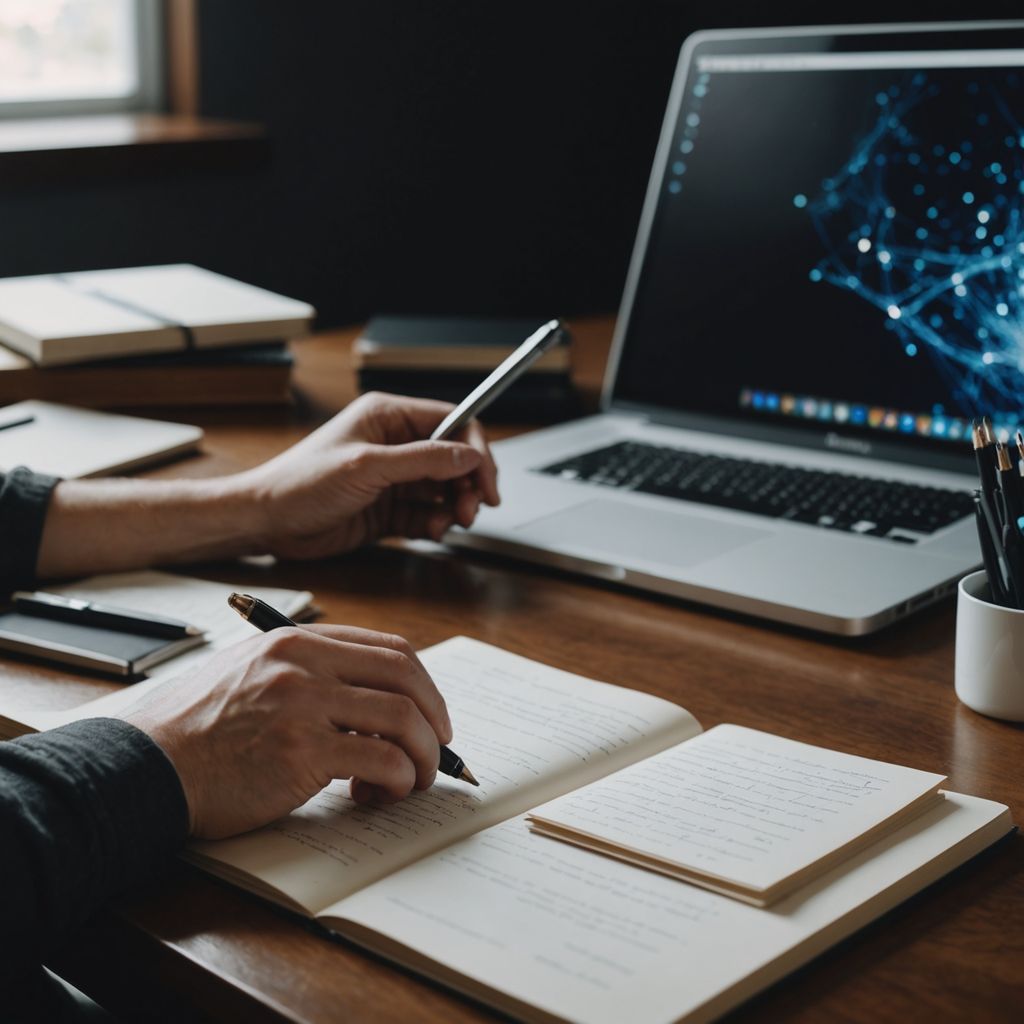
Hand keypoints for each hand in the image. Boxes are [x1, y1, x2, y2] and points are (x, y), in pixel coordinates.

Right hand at [120, 624, 453, 838]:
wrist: (145, 765)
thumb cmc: (199, 729)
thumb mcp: (253, 674)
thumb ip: (309, 674)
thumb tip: (375, 702)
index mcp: (297, 641)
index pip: (389, 649)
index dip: (423, 685)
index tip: (431, 715)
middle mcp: (304, 663)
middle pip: (406, 676)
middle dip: (435, 717)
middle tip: (437, 748)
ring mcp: (302, 704)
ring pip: (403, 719)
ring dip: (422, 756)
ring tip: (410, 781)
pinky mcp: (300, 751)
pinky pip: (381, 760)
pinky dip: (396, 780)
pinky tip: (379, 795)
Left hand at [236, 392, 500, 559]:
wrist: (267, 523)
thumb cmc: (301, 483)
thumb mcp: (367, 467)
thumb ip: (422, 460)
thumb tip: (468, 456)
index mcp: (388, 417)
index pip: (453, 422)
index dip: (475, 449)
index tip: (487, 479)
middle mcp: (395, 444)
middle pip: (454, 459)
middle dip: (468, 484)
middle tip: (472, 510)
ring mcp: (393, 478)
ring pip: (445, 489)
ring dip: (454, 507)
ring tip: (449, 523)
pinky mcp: (389, 508)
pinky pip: (427, 513)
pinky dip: (436, 523)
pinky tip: (430, 531)